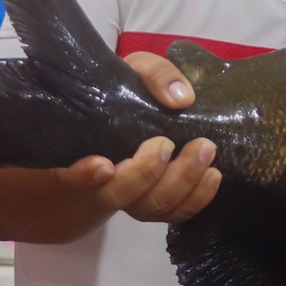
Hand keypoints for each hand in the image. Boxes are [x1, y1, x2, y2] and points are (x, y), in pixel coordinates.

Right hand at [52, 52, 220, 224]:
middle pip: (118, 194)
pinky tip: (213, 175)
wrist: (139, 116)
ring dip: (180, 183)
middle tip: (167, 144)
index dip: (84, 176)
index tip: (103, 164)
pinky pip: (176, 213)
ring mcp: (133, 197)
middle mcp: (103, 182)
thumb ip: (154, 75)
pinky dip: (197, 198)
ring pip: (151, 206)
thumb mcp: (136, 72)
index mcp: (82, 150)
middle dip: (146, 173)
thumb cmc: (130, 93)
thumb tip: (181, 98)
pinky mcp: (159, 203)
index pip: (72, 174)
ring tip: (204, 151)